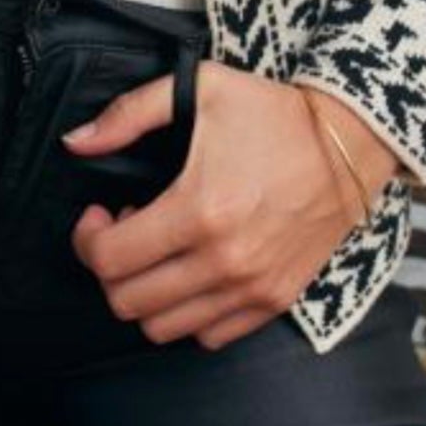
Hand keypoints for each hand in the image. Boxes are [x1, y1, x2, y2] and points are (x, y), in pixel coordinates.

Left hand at [63, 58, 398, 349]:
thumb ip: (128, 114)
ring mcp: (252, 287)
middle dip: (109, 269)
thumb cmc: (273, 113)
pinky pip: (208, 335)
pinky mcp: (275, 300)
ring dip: (145, 294)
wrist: (351, 142)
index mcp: (198, 210)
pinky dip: (186, 313)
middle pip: (128, 302)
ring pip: (162, 328)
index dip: (88, 239)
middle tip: (125, 232)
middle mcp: (224, 260)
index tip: (99, 214)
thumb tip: (74, 142)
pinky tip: (191, 271)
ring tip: (160, 252)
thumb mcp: (200, 89)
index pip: (110, 259)